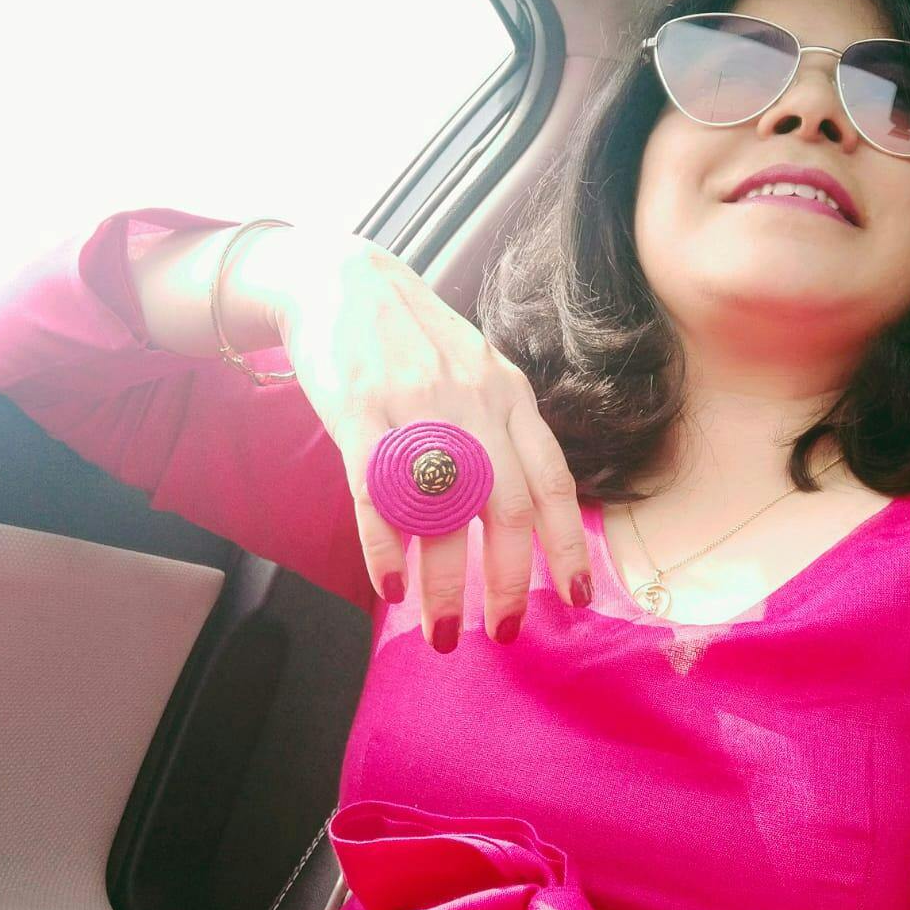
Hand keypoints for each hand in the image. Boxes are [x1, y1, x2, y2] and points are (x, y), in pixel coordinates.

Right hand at [269, 230, 593, 651]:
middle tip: (501, 631)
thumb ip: (502, 430)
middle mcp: (472, 402)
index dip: (568, 544)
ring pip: (443, 512)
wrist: (335, 278)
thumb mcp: (475, 372)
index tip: (574, 598)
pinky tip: (390, 587)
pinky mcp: (358, 411)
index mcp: (508, 395)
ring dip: (445, 583)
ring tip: (441, 632)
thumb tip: (527, 511)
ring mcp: (415, 405)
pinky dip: (386, 549)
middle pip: (507, 505)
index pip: (552, 479)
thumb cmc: (410, 338)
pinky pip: (378, 494)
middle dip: (510, 580)